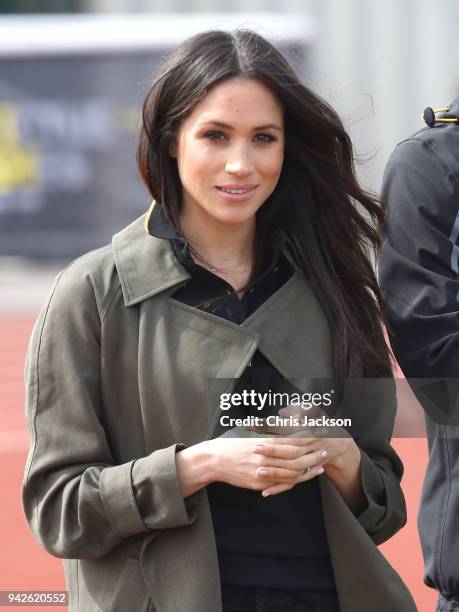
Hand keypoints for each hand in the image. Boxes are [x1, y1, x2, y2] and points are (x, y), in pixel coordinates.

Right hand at [206, 436, 325, 495]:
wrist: (213, 460)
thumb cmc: (230, 443)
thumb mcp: (249, 432)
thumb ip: (267, 432)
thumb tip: (283, 424)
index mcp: (263, 443)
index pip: (291, 441)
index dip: (307, 439)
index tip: (318, 434)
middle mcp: (265, 459)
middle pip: (295, 459)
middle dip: (312, 455)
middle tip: (324, 451)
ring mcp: (262, 473)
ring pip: (291, 474)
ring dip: (307, 470)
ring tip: (319, 466)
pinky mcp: (258, 484)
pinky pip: (280, 484)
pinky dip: (293, 481)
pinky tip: (302, 478)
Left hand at [246, 405, 358, 497]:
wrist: (338, 444)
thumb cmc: (321, 424)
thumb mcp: (315, 412)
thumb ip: (302, 409)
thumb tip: (284, 412)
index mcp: (314, 434)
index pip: (294, 435)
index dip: (279, 435)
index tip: (263, 433)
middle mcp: (312, 449)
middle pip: (292, 453)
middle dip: (274, 452)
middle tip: (256, 449)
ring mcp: (309, 464)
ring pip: (292, 470)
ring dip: (275, 472)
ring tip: (258, 470)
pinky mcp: (304, 473)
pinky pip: (292, 483)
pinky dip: (279, 488)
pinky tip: (265, 492)